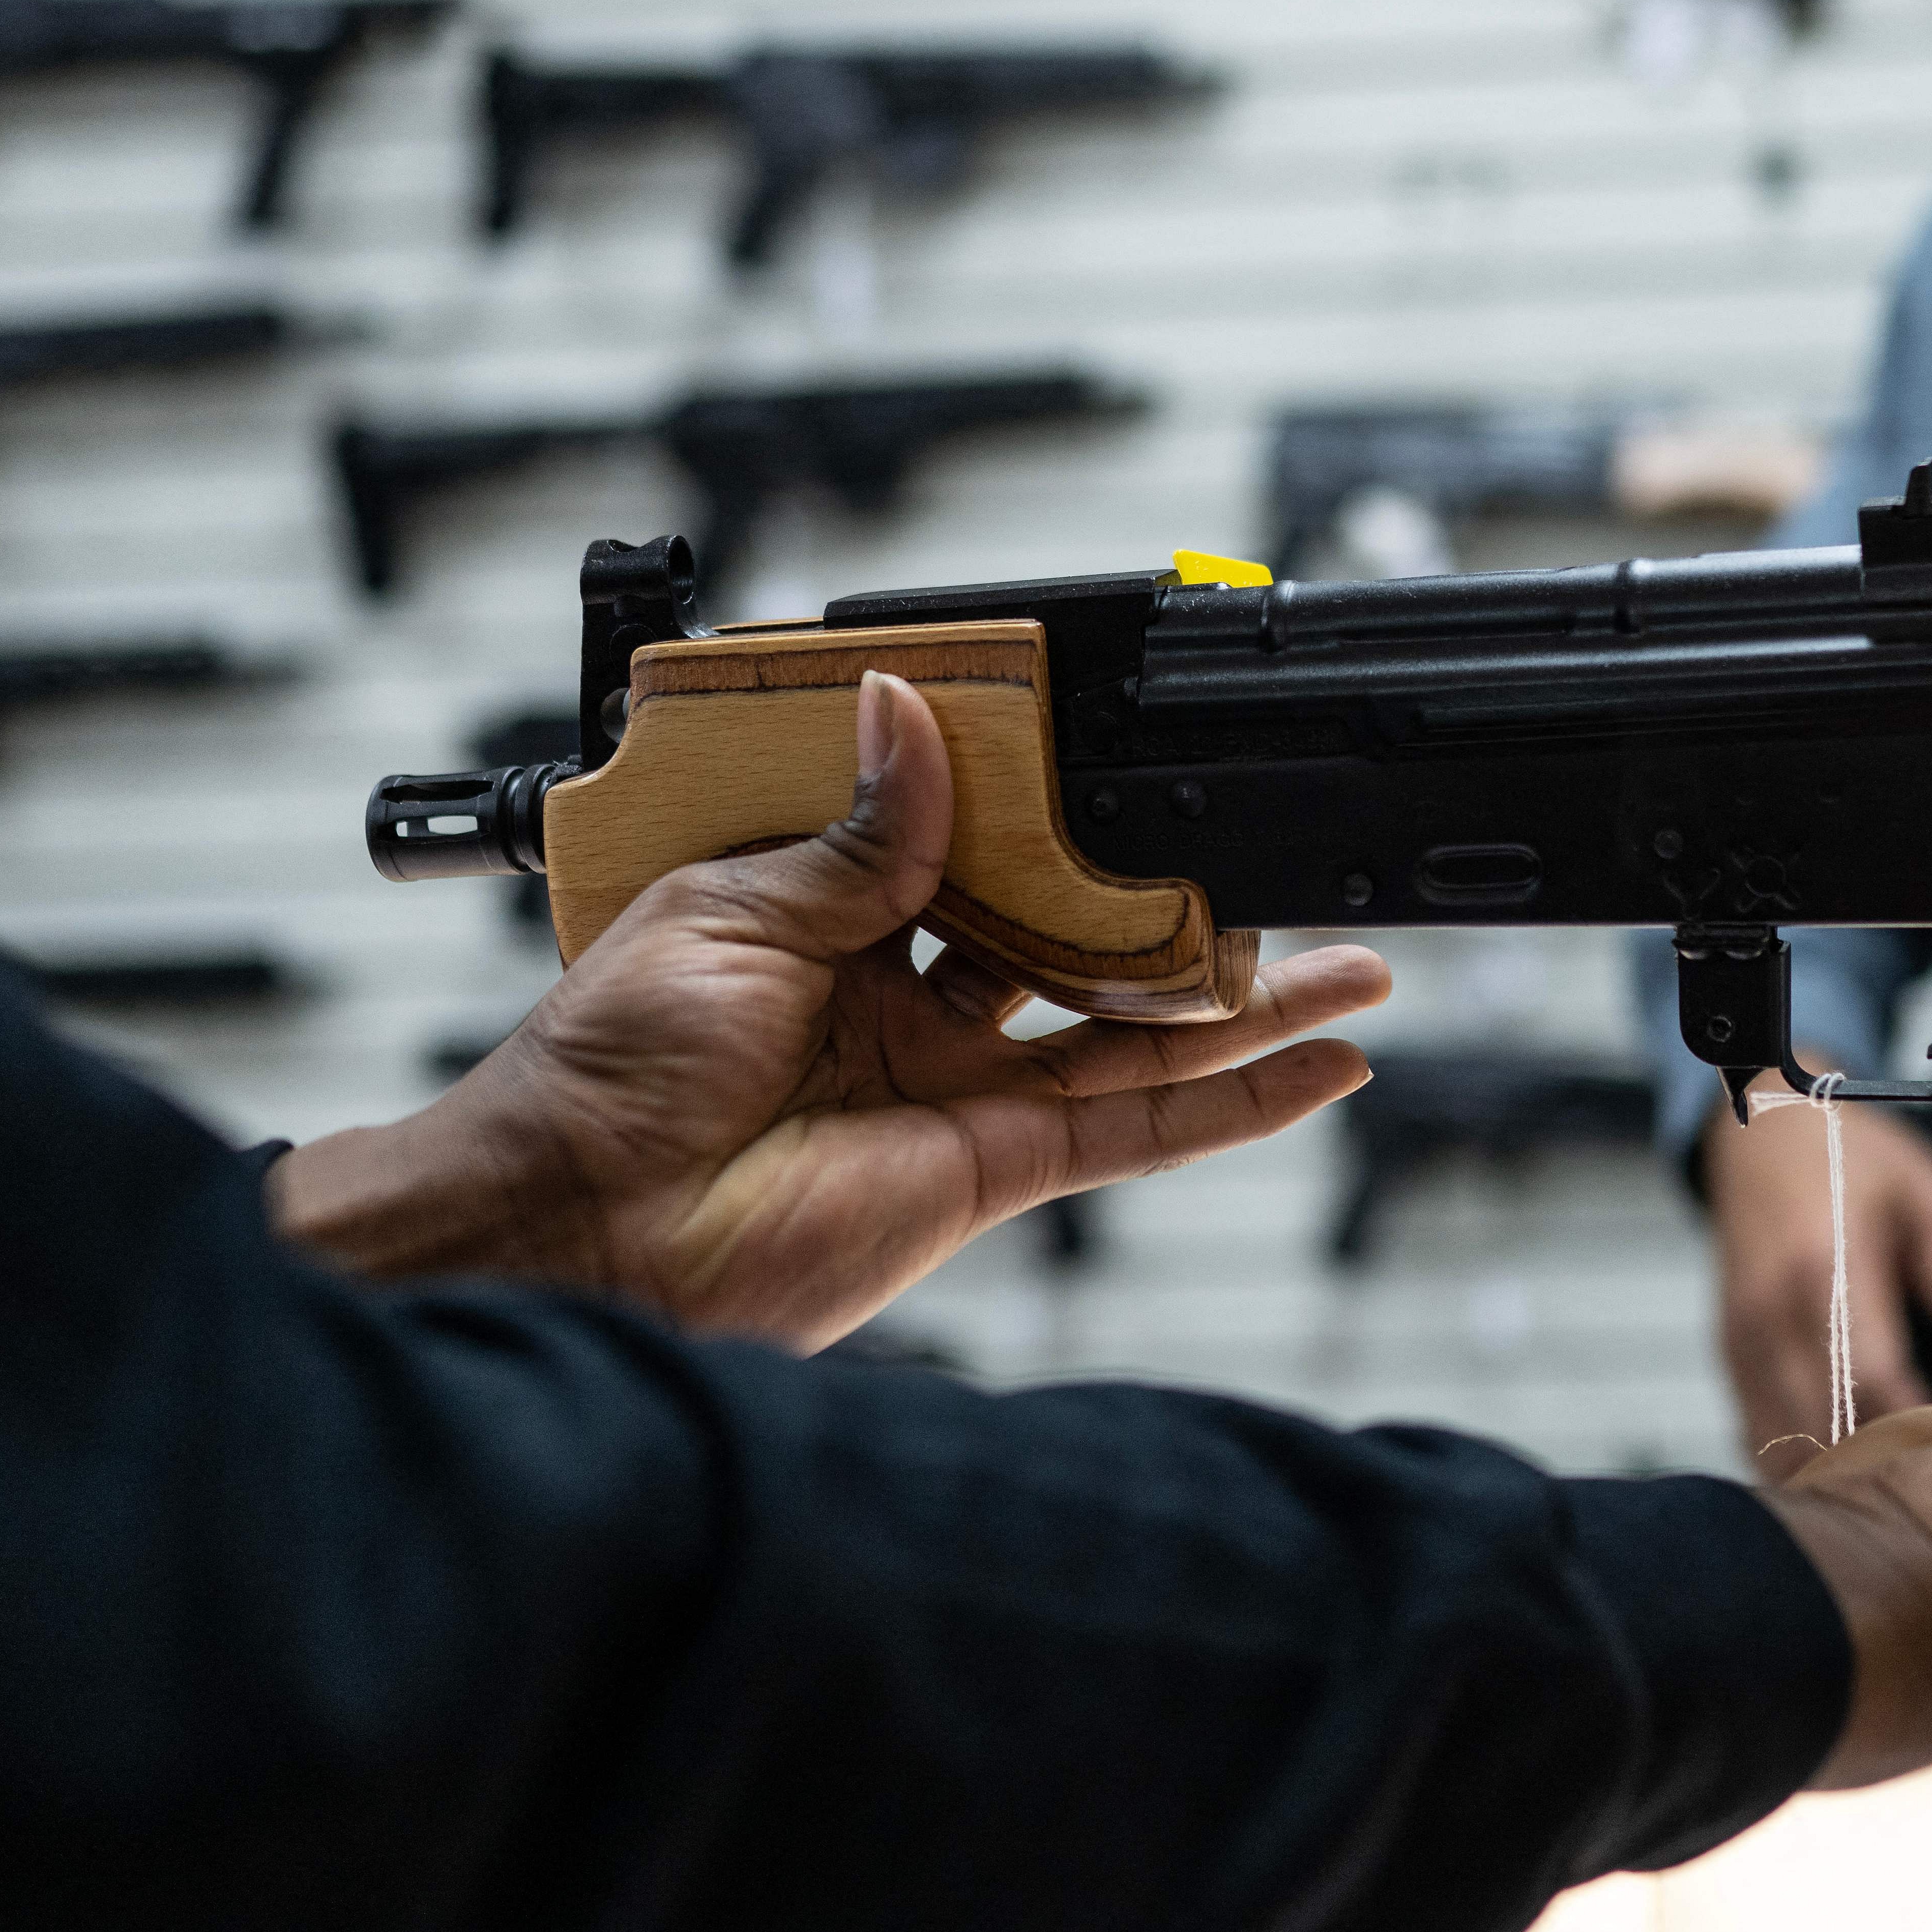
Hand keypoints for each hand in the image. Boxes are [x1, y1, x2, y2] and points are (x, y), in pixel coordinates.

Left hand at [274, 671, 1392, 1348]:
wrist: (580, 1215)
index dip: (1062, 816)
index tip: (1136, 768)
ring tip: (1351, 967)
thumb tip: (910, 716)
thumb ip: (860, 835)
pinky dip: (1234, 1106)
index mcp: (839, 925)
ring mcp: (962, 1090)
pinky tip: (1315, 1073)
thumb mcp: (732, 908)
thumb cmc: (604, 1068)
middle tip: (1270, 867)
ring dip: (1244, 1007)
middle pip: (1083, 944)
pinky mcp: (993, 1167)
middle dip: (1179, 910)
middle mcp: (914, 1005)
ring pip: (1138, 1038)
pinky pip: (1136, 1130)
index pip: (979, 853)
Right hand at [1702, 1096, 1931, 1474]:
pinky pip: (1758, 1439)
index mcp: (1826, 1268)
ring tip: (1907, 1488)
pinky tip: (1853, 1471)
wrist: (1756, 1129)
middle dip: (1887, 1468)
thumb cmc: (1852, 1156)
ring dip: (1844, 1476)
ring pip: (1785, 1449)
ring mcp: (1742, 1342)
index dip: (1922, 1432)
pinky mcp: (1730, 1359)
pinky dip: (1803, 1465)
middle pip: (1825, 1431)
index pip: (1870, 1382)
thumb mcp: (1931, 1193)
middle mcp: (1771, 1314)